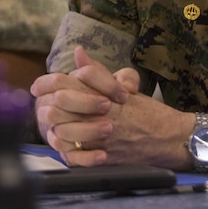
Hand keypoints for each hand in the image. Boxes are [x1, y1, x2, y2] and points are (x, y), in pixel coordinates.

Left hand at [31, 46, 193, 169]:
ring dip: (52, 124)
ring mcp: (102, 135)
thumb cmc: (147, 111)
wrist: (169, 138)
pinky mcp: (104, 156)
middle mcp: (101, 112)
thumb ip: (98, 70)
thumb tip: (78, 52)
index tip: (38, 85)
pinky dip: (64, 147)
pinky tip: (60, 141)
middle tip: (40, 103)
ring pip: (63, 128)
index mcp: (105, 92)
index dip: (47, 82)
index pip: (67, 80)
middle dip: (46, 102)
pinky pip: (74, 154)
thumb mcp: (124, 85)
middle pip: (61, 102)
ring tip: (48, 122)